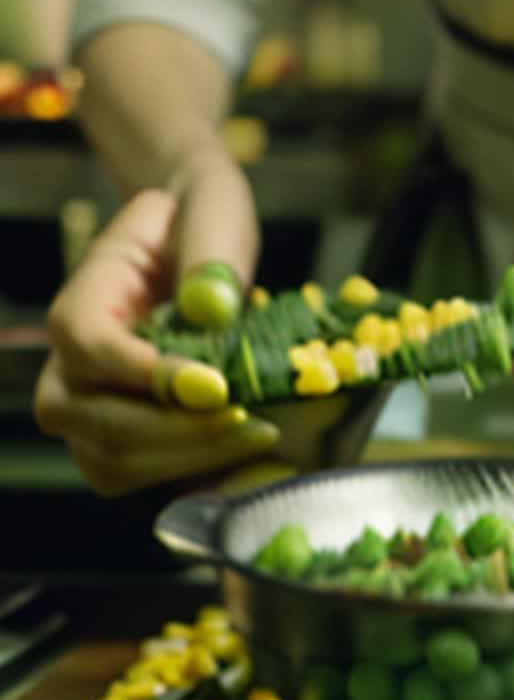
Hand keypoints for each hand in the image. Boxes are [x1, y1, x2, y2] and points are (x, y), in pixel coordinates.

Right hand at [33, 186, 279, 495]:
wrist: (197, 246)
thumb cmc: (202, 228)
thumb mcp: (209, 221)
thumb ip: (208, 262)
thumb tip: (212, 309)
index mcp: (81, 303)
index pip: (89, 346)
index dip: (146, 373)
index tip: (214, 385)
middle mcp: (68, 366)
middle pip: (97, 420)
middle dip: (179, 431)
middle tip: (252, 422)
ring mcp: (88, 411)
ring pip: (113, 462)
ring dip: (189, 459)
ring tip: (259, 434)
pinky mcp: (121, 442)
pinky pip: (141, 478)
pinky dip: (192, 475)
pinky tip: (247, 459)